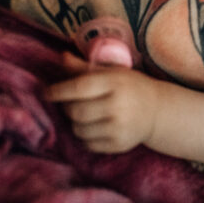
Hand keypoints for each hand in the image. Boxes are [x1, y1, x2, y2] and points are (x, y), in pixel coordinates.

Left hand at [46, 63, 160, 153]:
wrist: (157, 111)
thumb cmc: (130, 87)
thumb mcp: (112, 72)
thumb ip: (84, 67)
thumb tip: (61, 57)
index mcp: (115, 83)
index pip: (79, 88)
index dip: (58, 91)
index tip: (45, 92)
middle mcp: (118, 106)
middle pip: (75, 111)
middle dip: (67, 107)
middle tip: (69, 103)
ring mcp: (119, 127)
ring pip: (79, 130)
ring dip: (75, 123)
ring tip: (84, 115)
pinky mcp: (119, 144)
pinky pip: (88, 144)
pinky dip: (85, 137)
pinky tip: (94, 127)